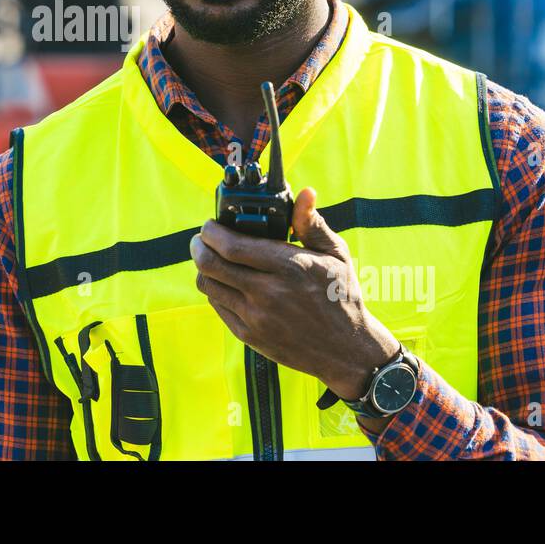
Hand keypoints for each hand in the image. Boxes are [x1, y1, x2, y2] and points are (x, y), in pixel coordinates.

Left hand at [190, 186, 399, 399]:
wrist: (346, 350)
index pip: (232, 245)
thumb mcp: (335, 255)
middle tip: (200, 239)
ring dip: (202, 268)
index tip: (210, 224)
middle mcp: (268, 293)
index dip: (211, 231)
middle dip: (198, 246)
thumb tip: (305, 193)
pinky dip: (214, 290)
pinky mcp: (249, 336)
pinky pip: (217, 306)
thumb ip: (313, 224)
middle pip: (210, 264)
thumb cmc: (342, 296)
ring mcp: (256, 317)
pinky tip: (224, 282)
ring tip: (209, 259)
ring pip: (208, 286)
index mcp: (289, 267)